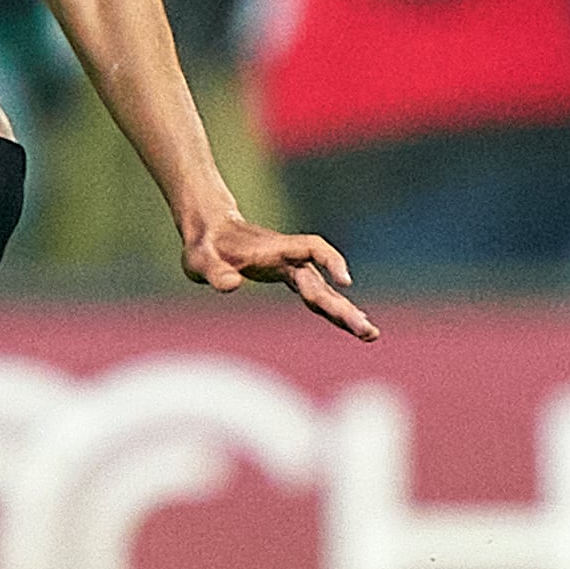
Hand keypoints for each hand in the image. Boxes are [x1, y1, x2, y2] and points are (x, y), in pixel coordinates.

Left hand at [183, 207, 375, 339]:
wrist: (210, 233)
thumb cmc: (203, 246)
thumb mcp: (200, 259)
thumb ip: (214, 272)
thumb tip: (232, 286)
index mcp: (273, 249)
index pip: (311, 248)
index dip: (329, 261)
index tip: (344, 281)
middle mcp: (289, 259)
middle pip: (322, 282)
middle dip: (344, 308)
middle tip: (367, 332)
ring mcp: (292, 269)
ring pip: (324, 292)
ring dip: (345, 313)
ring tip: (370, 335)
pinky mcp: (290, 278)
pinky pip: (316, 296)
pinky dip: (332, 311)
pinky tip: (351, 326)